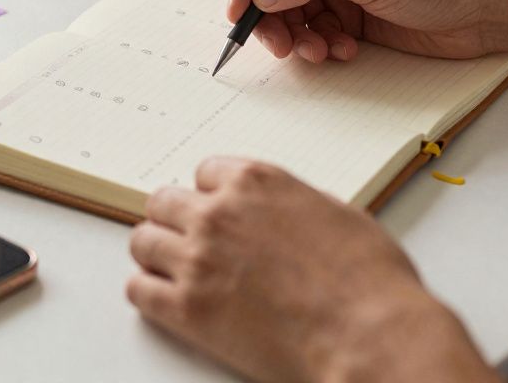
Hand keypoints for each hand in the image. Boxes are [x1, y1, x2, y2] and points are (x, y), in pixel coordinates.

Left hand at [126, 157, 497, 382]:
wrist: (368, 335)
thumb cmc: (369, 281)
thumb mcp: (338, 215)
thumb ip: (294, 205)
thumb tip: (285, 214)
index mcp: (257, 182)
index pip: (205, 172)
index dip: (211, 194)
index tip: (214, 208)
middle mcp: (219, 213)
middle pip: (164, 202)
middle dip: (175, 220)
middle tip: (186, 239)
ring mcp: (198, 259)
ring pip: (143, 241)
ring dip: (156, 253)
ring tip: (171, 269)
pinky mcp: (187, 309)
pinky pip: (138, 290)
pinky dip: (148, 293)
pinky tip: (165, 299)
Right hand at [228, 0, 503, 62]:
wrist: (485, 9)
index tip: (238, 11)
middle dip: (271, 16)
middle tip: (278, 46)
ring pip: (293, 14)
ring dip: (298, 37)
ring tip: (320, 52)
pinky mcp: (353, 16)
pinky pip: (317, 33)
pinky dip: (322, 46)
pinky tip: (346, 51)